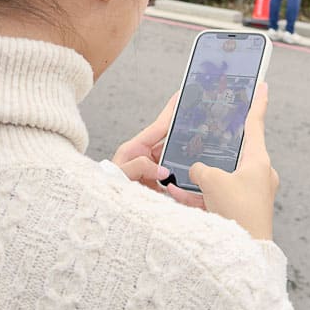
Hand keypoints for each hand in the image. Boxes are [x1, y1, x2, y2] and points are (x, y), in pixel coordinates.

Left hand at [111, 93, 204, 208]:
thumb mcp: (119, 175)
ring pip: (175, 161)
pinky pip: (176, 181)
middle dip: (185, 135)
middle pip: (170, 143)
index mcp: (135, 149)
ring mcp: (153, 172)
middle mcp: (146, 158)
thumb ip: (139, 167)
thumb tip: (163, 169)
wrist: (104, 213)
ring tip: (204, 154)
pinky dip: (185, 180)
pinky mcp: (158, 188)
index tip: (182, 96)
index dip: (171, 111)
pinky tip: (195, 180)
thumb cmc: (107, 190)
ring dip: (187, 160)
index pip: (158, 126)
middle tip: (203, 126)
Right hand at [188, 83, 278, 240]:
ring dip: (202, 178)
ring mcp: (251, 193)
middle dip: (215, 147)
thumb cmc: (237, 212)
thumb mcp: (212, 181)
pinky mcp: (242, 210)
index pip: (256, 124)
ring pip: (222, 177)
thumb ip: (200, 169)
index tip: (262, 85)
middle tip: (204, 134)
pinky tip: (177, 195)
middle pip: (235, 152)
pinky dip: (201, 195)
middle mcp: (259, 175)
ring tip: (178, 176)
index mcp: (258, 161)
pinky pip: (218, 196)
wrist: (246, 254)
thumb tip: (196, 171)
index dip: (257, 103)